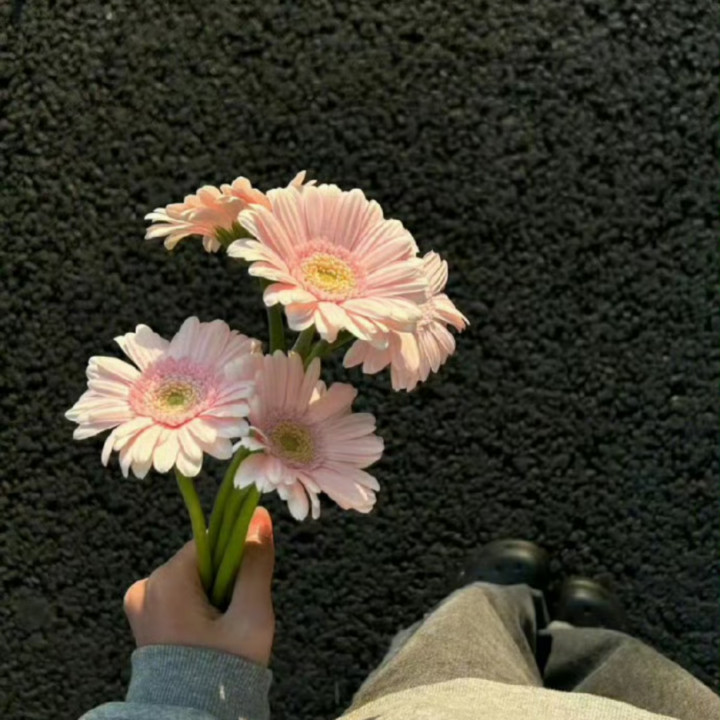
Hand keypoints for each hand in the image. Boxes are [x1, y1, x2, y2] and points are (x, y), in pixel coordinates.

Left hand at [123, 506, 274, 666]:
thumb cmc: (223, 671)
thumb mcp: (251, 615)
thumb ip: (256, 563)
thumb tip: (260, 515)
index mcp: (167, 579)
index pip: (210, 542)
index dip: (236, 558)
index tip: (247, 587)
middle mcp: (146, 586)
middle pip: (201, 562)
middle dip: (225, 582)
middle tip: (237, 618)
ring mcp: (140, 606)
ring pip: (192, 581)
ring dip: (213, 598)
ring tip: (222, 633)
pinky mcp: (143, 623)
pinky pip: (178, 600)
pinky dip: (198, 611)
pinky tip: (208, 638)